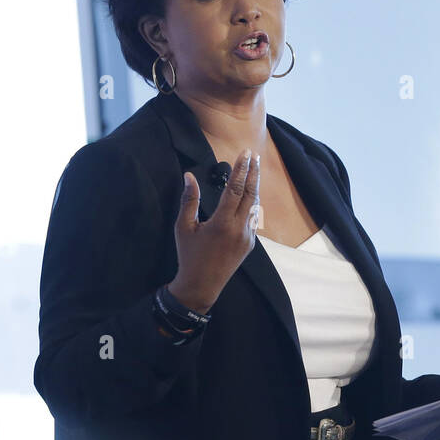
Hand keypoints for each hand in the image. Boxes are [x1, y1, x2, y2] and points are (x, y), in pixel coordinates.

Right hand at [168, 149, 260, 313]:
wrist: (201, 286)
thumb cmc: (189, 255)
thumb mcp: (183, 228)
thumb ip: (189, 200)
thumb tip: (188, 176)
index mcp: (222, 223)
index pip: (236, 189)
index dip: (241, 169)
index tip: (245, 154)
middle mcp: (239, 228)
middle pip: (251, 194)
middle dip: (253, 173)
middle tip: (255, 155)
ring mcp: (248, 236)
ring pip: (255, 205)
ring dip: (255, 186)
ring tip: (254, 170)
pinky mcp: (250, 243)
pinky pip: (254, 218)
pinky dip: (253, 203)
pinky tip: (250, 194)